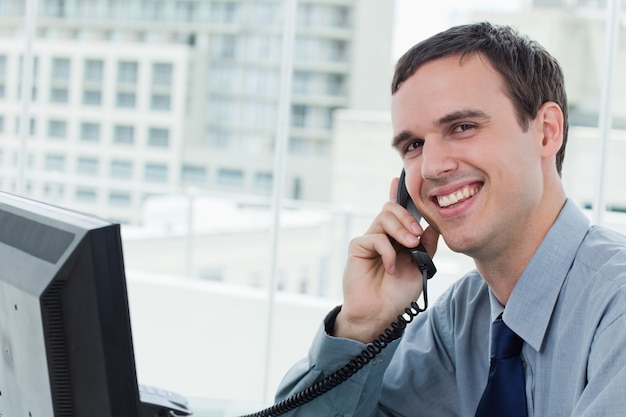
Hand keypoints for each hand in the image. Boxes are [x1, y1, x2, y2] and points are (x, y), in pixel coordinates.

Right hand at [334, 177, 438, 342]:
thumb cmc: (398, 293)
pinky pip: (375, 238)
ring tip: (409, 247)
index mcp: (396, 237)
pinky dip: (388, 252)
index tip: (399, 180)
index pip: (397, 211)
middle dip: (408, 217)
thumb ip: (427, 245)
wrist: (380, 314)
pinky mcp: (358, 248)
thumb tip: (433, 224)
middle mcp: (382, 235)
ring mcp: (369, 240)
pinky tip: (390, 268)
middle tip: (417, 236)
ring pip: (384, 217)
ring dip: (401, 230)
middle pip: (392, 208)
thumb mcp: (421, 267)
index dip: (398, 194)